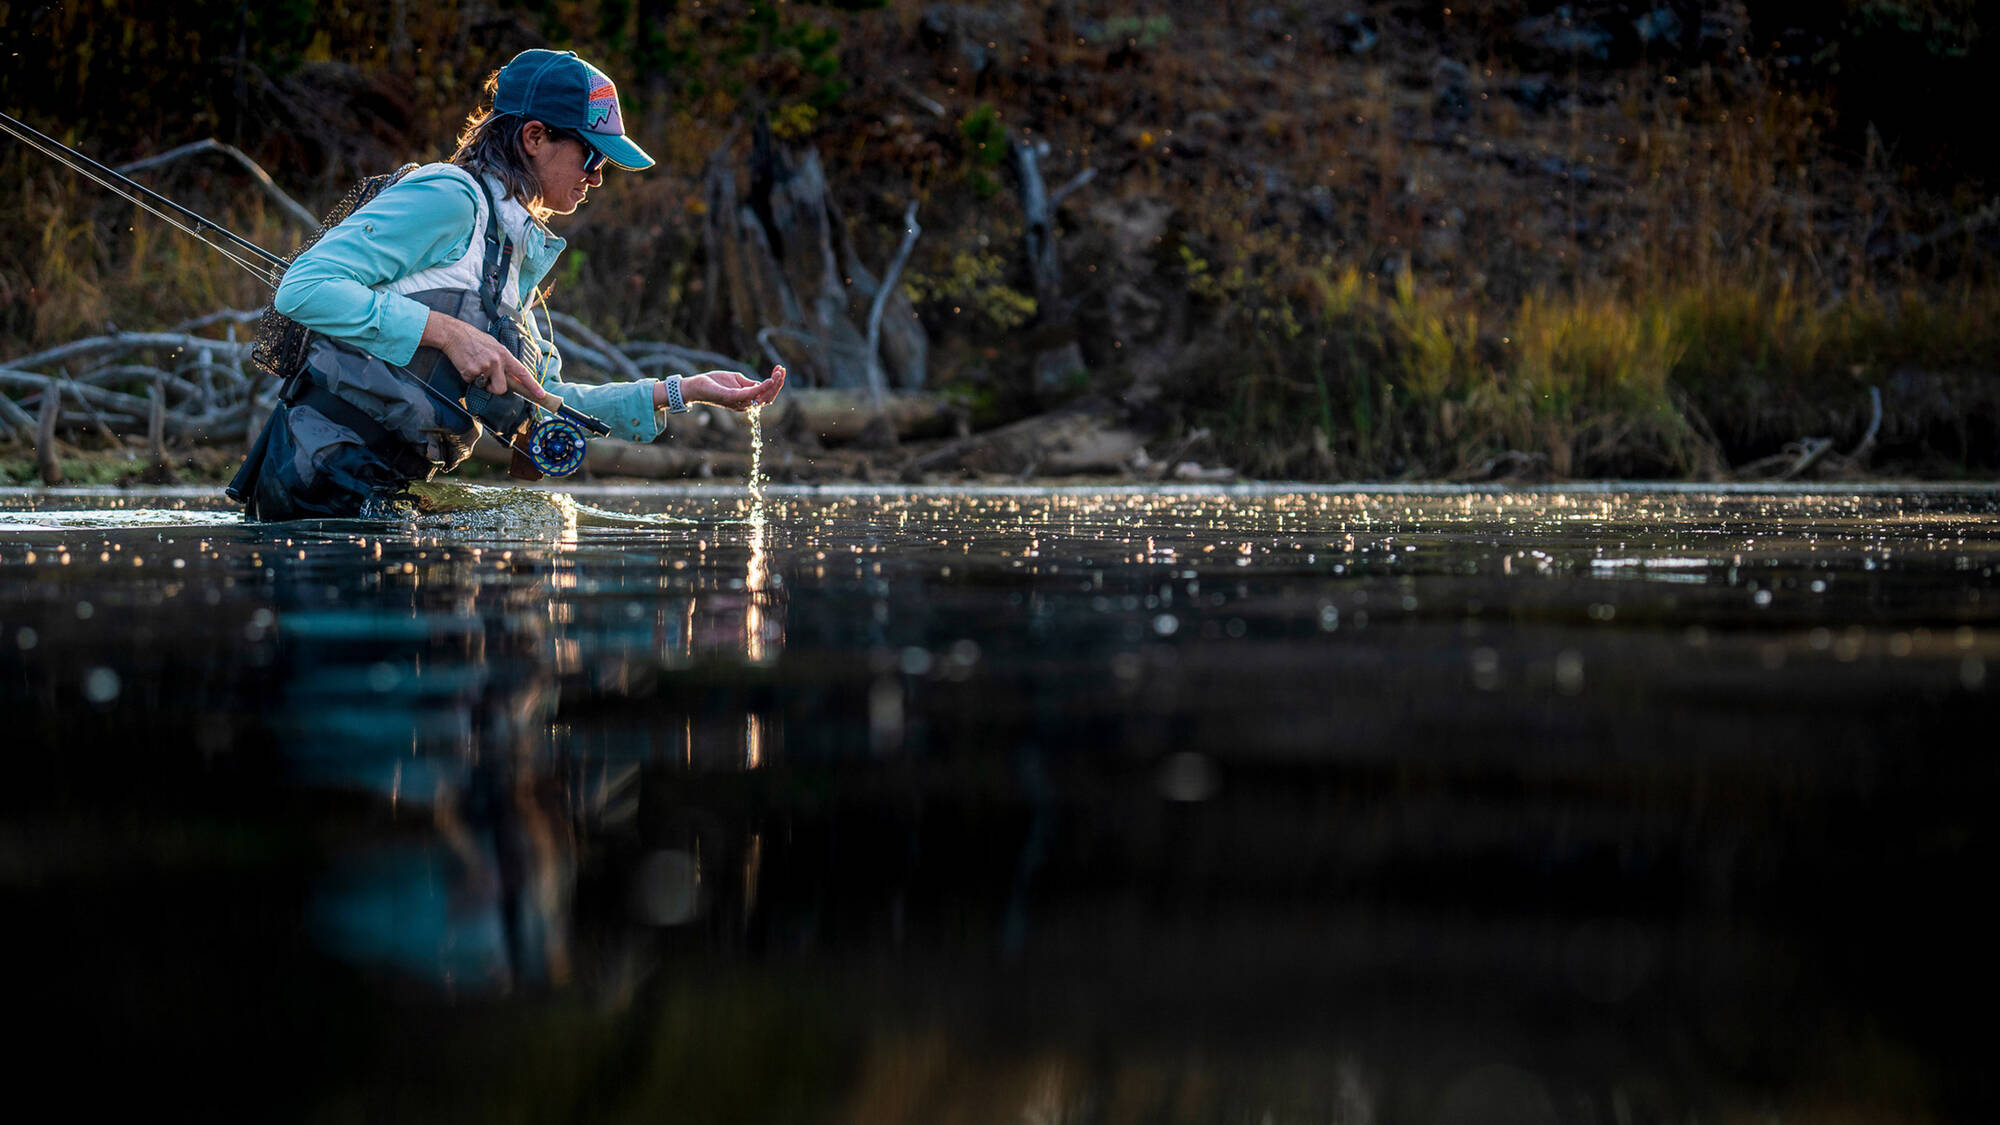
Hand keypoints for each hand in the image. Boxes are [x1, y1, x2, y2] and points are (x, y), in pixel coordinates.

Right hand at [422, 310, 537, 398]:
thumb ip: (503, 360)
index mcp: (504, 355)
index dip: (532, 385)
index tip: (540, 395)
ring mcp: (484, 366)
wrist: (454, 334)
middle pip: (502, 388)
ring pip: (486, 387)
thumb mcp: (494, 346)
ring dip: (480, 382)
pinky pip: (471, 382)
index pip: (522, 373)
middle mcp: (496, 361)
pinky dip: (468, 377)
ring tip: (475, 366)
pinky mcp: (471, 371)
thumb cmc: (474, 340)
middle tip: (487, 379)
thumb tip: (510, 375)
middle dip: (494, 388)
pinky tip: (466, 364)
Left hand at [670, 364, 787, 410]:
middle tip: (782, 370)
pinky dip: (762, 387)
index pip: (766, 395)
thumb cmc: (714, 383)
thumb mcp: (736, 380)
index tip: (780, 370)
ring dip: (773, 384)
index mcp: (746, 400)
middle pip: (768, 397)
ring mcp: (739, 402)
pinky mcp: (732, 397)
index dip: (775, 384)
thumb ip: (749, 383)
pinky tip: (769, 380)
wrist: (695, 386)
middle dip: (778, 384)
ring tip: (779, 373)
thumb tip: (761, 384)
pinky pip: (751, 394)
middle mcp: (744, 404)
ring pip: (763, 396)